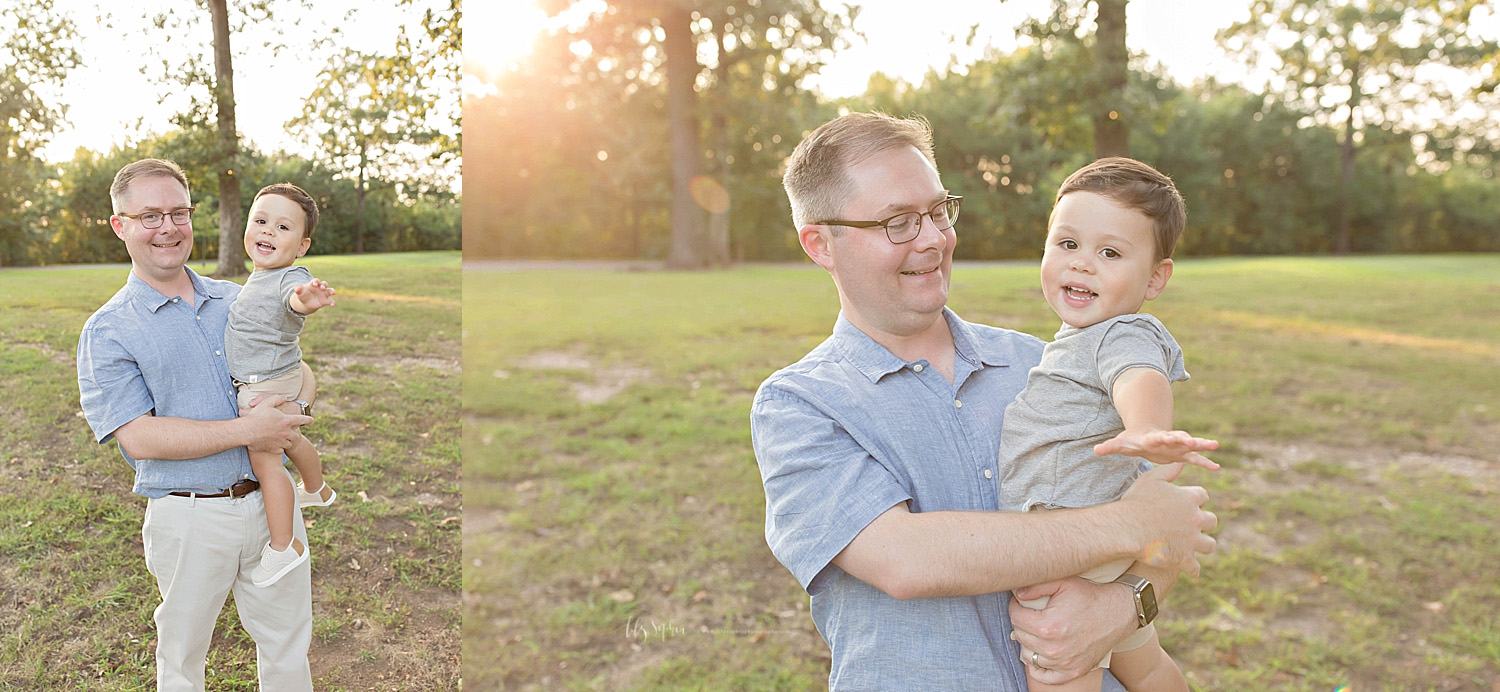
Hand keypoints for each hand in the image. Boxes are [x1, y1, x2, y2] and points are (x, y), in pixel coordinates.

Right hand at [242, 394, 313, 452]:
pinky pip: (281, 450)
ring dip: (287, 441)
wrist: (246, 431)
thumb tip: (284, 398)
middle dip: (295, 434)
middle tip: (291, 432)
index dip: (307, 419)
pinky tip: (276, 445)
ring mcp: (280, 442)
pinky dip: (280, 448)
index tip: (312, 420)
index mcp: (286, 420)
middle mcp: (286, 432)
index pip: (302, 420)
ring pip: (289, 444)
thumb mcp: (266, 403)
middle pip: (296, 435)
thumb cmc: (255, 416)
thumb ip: (276, 399)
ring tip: (283, 439)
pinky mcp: (274, 449)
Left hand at [293, 278, 336, 313]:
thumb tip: (296, 288)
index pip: (316, 280)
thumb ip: (298, 289)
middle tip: (322, 288)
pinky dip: (332, 302)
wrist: (306, 303)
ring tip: (333, 293)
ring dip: (332, 291)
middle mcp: (320, 288)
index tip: (314, 284)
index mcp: (314, 284)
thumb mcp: (299, 292)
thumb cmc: (303, 295)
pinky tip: (333, 305)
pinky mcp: (326, 300)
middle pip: (324, 283)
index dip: (316, 281)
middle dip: (324, 285)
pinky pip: (330, 301)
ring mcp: (324, 294)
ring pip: (330, 290)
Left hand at [1009, 577, 1134, 683]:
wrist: (1118, 613)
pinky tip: (1042, 652)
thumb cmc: (1090, 596)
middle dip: (1022, 622)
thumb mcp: (1063, 582)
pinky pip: (1044, 675)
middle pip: (1020, 636)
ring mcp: (1063, 663)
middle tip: (1032, 614)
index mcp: (1048, 626)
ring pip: (1028, 655)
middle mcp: (1054, 648)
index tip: (1023, 602)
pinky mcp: (1073, 671)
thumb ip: (1035, 586)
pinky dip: (1039, 666)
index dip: (1016, 606)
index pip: (1015, 617)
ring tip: (1038, 630)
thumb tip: (1017, 594)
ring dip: (1029, 642)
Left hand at [1095, 429, 1219, 469]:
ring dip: (1201, 445)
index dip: (1162, 437)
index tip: (1167, 437)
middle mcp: (1167, 440)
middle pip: (1178, 438)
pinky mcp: (1182, 454)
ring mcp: (1176, 446)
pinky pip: (1195, 458)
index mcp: (1153, 437)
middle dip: (1186, 439)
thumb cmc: (1132, 440)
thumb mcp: (1120, 443)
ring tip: (1215, 446)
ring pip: (1191, 445)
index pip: (1158, 436)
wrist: (1144, 435)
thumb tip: (1095, 450)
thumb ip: (1110, 447)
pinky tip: (1216, 467)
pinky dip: (1205, 462)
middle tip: (1195, 441)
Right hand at [1117, 463, 1216, 576]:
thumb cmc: (1136, 502)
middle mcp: (1196, 519)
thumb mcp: (1151, 479)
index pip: (1203, 496)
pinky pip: (1195, 568)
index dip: (1196, 499)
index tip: (1190, 502)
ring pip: (1209, 545)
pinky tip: (1189, 570)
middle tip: (1194, 525)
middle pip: (1211, 520)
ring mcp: (1192, 541)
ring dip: (1203, 545)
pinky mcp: (1184, 559)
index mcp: (1190, 498)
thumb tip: (1183, 463)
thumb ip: (1169, 470)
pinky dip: (1192, 569)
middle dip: (1204, 522)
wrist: (1126, 529)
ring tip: (1196, 546)